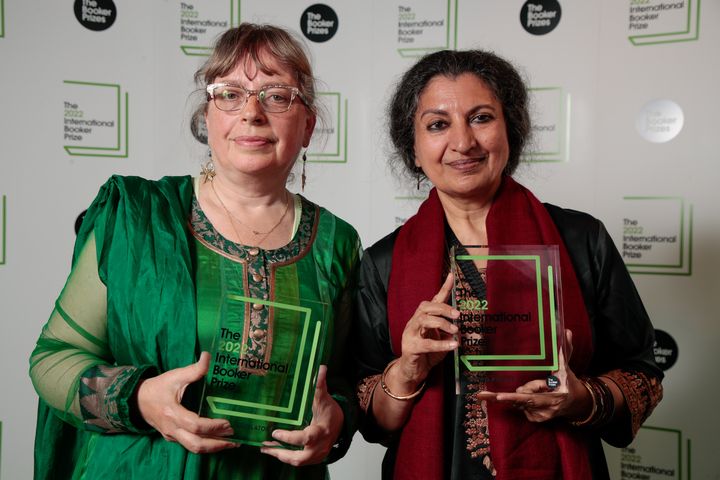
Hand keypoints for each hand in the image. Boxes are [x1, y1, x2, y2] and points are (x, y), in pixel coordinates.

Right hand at [136, 351, 236, 452]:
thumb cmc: (157, 387)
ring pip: (193, 448)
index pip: (194, 425)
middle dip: (217, 443)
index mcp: (172, 413)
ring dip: (213, 447)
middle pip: (196, 444)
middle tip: (234, 438)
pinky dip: (205, 445)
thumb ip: (193, 369)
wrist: (137, 401)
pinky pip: (190, 445)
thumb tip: (208, 356)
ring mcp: (172, 435)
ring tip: (231, 443)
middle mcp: (172, 428)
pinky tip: (218, 441)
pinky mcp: (173, 438)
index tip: (227, 422)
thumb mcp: (175, 376)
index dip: (212, 426)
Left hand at [260, 365, 342, 465]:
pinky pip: (298, 461)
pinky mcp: (313, 458)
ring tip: (266, 448)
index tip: (275, 432)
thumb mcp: (325, 398)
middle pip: (300, 457)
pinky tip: (274, 450)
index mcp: (322, 431)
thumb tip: (321, 368)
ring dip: (281, 456)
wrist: (341, 424)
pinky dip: (286, 457)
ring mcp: (317, 454)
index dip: (290, 437)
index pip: (306, 437)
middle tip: (265, 446)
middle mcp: (320, 446)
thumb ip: (320, 385)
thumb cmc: (331, 412)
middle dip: (281, 453)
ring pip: (298, 461)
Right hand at [394, 273, 458, 387]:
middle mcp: (414, 323)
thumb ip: (449, 334)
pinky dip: (441, 343)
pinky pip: (426, 343)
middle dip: (442, 308)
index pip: (433, 300)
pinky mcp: (410, 348)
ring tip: (455, 330)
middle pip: (425, 307)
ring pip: (423, 320)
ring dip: (441, 323)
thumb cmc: (427, 355)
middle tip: (457, 315)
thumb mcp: (441, 341)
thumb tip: (461, 329)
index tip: (451, 276)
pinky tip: (453, 345)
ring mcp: (410, 334)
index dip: (443, 288)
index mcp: (423, 319)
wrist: (412, 372)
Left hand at [494, 330, 590, 422]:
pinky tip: (535, 396)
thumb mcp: (566, 367)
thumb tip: (566, 331)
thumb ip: (564, 350)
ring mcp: (541, 416)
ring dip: (523, 393)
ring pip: (520, 400)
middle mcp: (547, 408)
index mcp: (555, 395)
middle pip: (521, 400)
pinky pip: (521, 406)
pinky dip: (524, 400)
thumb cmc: (569, 382)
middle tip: (483, 395)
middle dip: (503, 397)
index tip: (502, 396)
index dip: (517, 395)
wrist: (577, 404)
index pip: (532, 394)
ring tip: (539, 388)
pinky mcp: (535, 419)